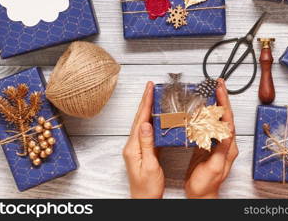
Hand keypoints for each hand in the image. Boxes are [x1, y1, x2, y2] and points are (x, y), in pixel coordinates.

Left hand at [123, 81, 164, 198]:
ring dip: (147, 108)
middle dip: (145, 101)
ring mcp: (136, 148)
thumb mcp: (149, 165)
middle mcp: (132, 146)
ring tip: (153, 96)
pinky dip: (150, 119)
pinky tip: (155, 116)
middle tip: (150, 87)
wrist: (143, 199)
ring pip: (142, 123)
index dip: (146, 103)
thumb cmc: (147, 187)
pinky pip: (146, 131)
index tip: (149, 89)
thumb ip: (147, 144)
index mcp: (133, 147)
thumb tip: (146, 124)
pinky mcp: (141, 151)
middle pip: (140, 118)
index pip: (140, 120)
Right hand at [185, 79, 237, 198]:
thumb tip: (226, 131)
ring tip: (213, 90)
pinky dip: (207, 114)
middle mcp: (225, 143)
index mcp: (228, 147)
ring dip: (217, 103)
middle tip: (219, 83)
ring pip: (218, 119)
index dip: (225, 103)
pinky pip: (210, 125)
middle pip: (225, 116)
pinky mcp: (209, 145)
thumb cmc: (206, 184)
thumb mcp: (214, 167)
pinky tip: (203, 108)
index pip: (228, 120)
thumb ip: (220, 149)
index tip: (220, 90)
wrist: (201, 195)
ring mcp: (217, 144)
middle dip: (223, 98)